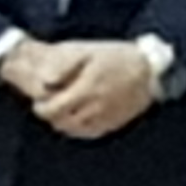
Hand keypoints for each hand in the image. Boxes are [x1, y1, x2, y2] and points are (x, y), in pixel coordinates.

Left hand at [23, 39, 160, 140]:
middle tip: (44, 104)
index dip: (41, 106)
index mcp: (87, 88)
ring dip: (61, 120)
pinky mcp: (112, 125)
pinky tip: (74, 115)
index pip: (54, 108)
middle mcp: (95, 108)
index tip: (38, 98)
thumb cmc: (115, 57)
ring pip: (72, 129)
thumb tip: (45, 80)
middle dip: (48, 113)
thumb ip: (62, 65)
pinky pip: (87, 133)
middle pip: (60, 121)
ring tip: (59, 107)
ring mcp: (104, 119)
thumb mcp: (86, 52)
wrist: (148, 72)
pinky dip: (76, 127)